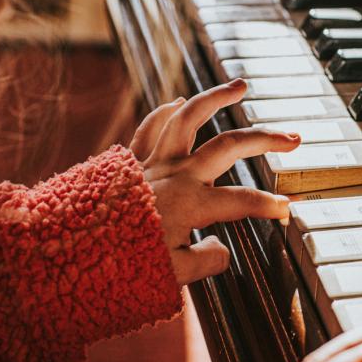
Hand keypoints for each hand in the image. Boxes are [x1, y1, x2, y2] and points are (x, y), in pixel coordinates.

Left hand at [131, 79, 299, 284]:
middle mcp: (177, 174)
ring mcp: (153, 161)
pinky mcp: (130, 160)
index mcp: (191, 204)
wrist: (70, 247)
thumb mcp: (170, 275)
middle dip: (265, 140)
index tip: (286, 209)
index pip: (243, 201)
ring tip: (240, 85)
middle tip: (291, 137)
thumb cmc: (119, 264)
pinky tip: (180, 102)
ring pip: (190, 117)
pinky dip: (167, 112)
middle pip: (230, 145)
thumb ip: (205, 262)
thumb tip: (223, 250)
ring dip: (217, 97)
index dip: (270, 205)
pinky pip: (150, 126)